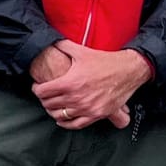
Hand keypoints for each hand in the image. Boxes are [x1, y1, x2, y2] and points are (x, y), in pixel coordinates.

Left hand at [31, 43, 152, 128]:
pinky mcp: (97, 114)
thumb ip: (63, 46)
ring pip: (60, 116)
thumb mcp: (81, 51)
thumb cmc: (105, 60)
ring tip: (52, 106)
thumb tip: (51, 41)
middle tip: (44, 95)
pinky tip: (62, 119)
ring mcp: (87, 108)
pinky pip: (76, 124)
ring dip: (53, 111)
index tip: (37, 86)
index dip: (36, 88)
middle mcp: (76, 97)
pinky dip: (66, 123)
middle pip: (49, 104)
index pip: (42, 92)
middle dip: (43, 99)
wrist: (129, 70)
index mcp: (69, 83)